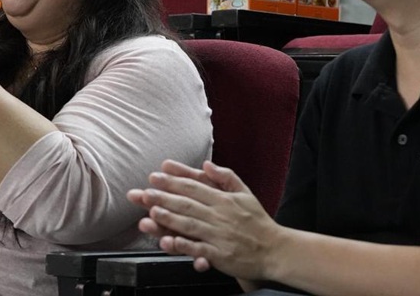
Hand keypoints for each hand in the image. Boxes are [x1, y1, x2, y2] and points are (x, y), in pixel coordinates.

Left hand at [128, 160, 281, 279]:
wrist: (274, 250)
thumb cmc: (257, 221)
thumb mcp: (245, 193)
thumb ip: (226, 177)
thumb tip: (206, 164)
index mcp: (224, 199)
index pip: (194, 186)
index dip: (173, 180)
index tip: (155, 175)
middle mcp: (220, 215)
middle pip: (187, 204)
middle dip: (163, 197)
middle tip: (144, 192)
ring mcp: (219, 235)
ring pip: (190, 224)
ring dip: (169, 218)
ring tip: (151, 212)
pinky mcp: (219, 255)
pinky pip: (198, 249)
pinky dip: (183, 245)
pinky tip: (169, 241)